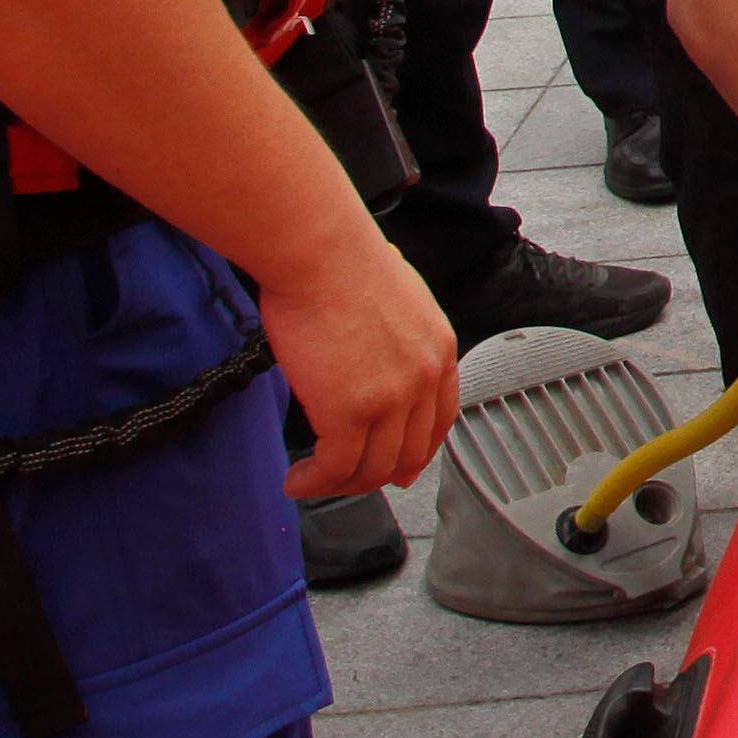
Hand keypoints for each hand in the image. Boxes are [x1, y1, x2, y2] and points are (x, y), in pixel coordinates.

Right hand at [267, 230, 457, 499]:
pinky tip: (297, 480)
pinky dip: (314, 483)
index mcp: (439, 349)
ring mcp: (391, 400)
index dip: (418, 451)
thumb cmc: (341, 260)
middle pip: (408, 453)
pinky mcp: (349, 413)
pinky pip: (335, 467)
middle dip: (377, 476)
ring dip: (339, 486)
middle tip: (347, 482)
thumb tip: (375, 339)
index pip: (440, 420)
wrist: (319, 252)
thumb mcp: (396, 294)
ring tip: (311, 482)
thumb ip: (396, 330)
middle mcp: (423, 378)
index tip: (401, 468)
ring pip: (372, 469)